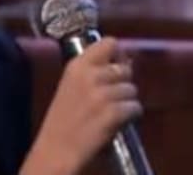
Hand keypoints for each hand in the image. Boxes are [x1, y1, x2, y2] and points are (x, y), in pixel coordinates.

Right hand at [21, 37, 141, 174]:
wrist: (56, 149)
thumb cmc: (62, 119)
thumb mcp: (70, 85)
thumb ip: (92, 71)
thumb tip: (124, 63)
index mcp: (77, 65)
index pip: (109, 43)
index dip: (118, 55)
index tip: (117, 66)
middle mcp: (90, 75)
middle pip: (125, 69)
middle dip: (123, 83)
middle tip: (113, 97)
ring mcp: (102, 94)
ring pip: (132, 90)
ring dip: (127, 101)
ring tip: (113, 112)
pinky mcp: (113, 113)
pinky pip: (135, 107)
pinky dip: (131, 116)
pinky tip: (118, 122)